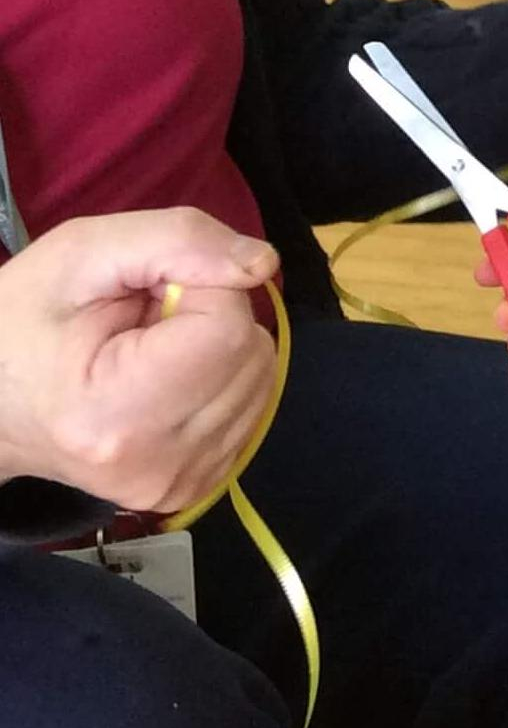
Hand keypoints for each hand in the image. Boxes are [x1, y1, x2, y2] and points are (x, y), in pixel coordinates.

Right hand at [0, 209, 280, 513]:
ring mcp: (181, 483)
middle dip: (208, 317)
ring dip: (215, 349)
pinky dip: (218, 379)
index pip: (228, 328)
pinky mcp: (197, 485)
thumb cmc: (19, 325)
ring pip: (260, 377)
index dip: (200, 287)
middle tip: (138, 325)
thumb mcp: (80, 253)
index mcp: (119, 416)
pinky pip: (250, 405)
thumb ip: (180, 241)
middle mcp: (159, 464)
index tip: (144, 293)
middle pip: (250, 353)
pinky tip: (163, 382)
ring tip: (145, 354)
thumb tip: (263, 264)